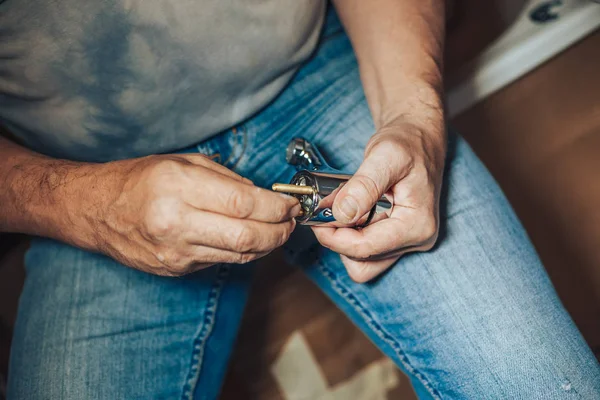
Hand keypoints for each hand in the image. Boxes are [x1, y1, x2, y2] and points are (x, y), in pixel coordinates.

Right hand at [85, 154, 299, 275]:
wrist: (97, 211)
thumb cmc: (140, 180)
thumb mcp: (184, 162)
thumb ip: (227, 179)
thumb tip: (266, 197)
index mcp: (178, 185)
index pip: (243, 203)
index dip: (276, 207)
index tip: (291, 203)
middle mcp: (176, 221)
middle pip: (247, 235)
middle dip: (279, 230)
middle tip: (291, 222)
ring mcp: (175, 251)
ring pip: (239, 255)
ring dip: (267, 244)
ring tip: (277, 230)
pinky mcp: (175, 268)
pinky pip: (221, 261)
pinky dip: (243, 251)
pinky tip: (249, 238)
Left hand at [312, 118, 445, 281]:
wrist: (418, 138)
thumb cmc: (407, 143)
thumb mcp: (386, 156)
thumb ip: (364, 186)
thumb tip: (342, 214)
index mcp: (417, 225)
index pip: (366, 249)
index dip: (334, 237)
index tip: (317, 217)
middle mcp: (416, 240)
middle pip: (363, 260)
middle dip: (339, 238)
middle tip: (328, 209)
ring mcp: (407, 242)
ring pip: (363, 261)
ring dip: (344, 238)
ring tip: (343, 206)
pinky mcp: (396, 238)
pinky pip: (366, 249)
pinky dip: (351, 235)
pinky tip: (351, 210)